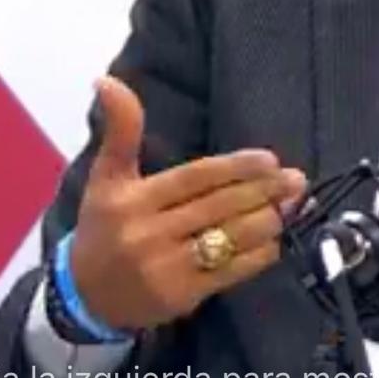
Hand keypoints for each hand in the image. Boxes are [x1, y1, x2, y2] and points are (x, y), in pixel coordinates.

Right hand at [70, 76, 306, 332]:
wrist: (83, 297)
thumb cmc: (103, 226)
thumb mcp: (106, 176)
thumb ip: (121, 129)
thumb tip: (106, 80)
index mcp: (133, 200)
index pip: (195, 178)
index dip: (236, 167)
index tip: (270, 159)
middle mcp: (148, 234)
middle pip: (219, 207)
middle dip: (263, 191)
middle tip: (296, 178)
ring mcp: (165, 269)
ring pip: (229, 240)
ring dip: (268, 221)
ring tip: (293, 204)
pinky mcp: (181, 298)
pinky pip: (229, 273)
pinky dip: (258, 255)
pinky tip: (276, 240)